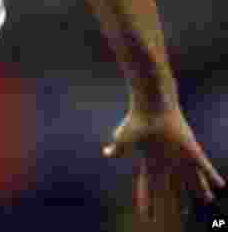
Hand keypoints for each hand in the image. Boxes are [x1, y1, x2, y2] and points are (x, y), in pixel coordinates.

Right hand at [103, 105, 224, 223]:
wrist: (152, 107)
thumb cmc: (136, 122)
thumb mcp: (123, 137)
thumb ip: (118, 148)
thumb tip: (106, 153)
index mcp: (149, 162)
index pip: (147, 187)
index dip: (146, 201)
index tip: (146, 215)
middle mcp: (166, 163)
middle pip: (172, 187)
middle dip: (174, 201)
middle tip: (179, 212)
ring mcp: (180, 157)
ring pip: (191, 179)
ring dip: (200, 190)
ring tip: (208, 199)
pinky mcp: (191, 150)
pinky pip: (204, 167)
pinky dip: (212, 177)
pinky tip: (220, 185)